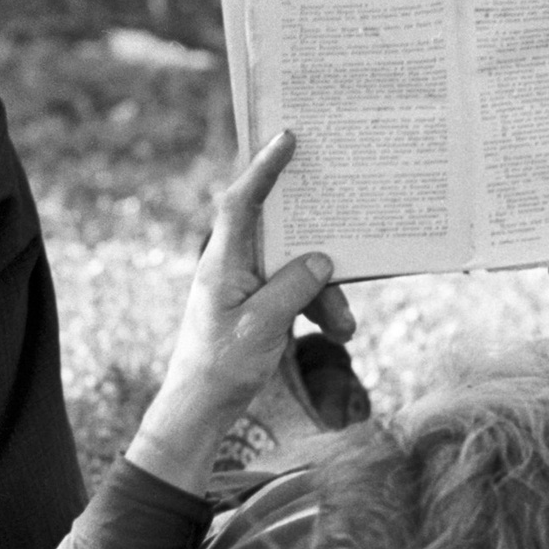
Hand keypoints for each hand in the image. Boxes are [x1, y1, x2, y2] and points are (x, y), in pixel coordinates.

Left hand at [128, 131, 339, 492]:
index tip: (287, 137)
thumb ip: (293, 286)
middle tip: (348, 225)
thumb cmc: (221, 366)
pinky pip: (299, 292)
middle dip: (320, 247)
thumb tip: (322, 259)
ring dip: (326, 294)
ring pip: (299, 269)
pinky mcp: (261, 306)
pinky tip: (339, 331)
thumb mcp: (263, 325)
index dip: (263, 167)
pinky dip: (320, 309)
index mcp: (223, 261)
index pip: (241, 202)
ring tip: (345, 327)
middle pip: (283, 234)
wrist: (200, 411)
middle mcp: (234, 265)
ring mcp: (248, 285)